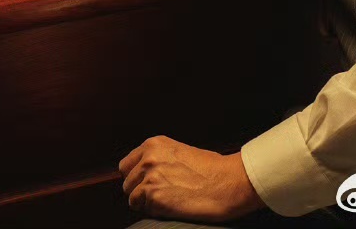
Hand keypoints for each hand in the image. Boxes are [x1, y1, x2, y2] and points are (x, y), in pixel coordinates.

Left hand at [119, 136, 263, 222]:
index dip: (136, 177)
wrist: (229, 182)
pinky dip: (152, 211)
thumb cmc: (213, 169)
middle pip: (127, 181)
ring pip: (131, 197)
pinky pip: (142, 208)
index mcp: (154, 145)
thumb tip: (148, 172)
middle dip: (139, 190)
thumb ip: (161, 159)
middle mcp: (148, 158)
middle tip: (159, 195)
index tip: (145, 184)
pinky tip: (170, 207)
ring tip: (167, 201)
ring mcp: (149, 177)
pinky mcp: (154, 196)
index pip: (126, 165)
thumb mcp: (181, 152)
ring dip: (145, 202)